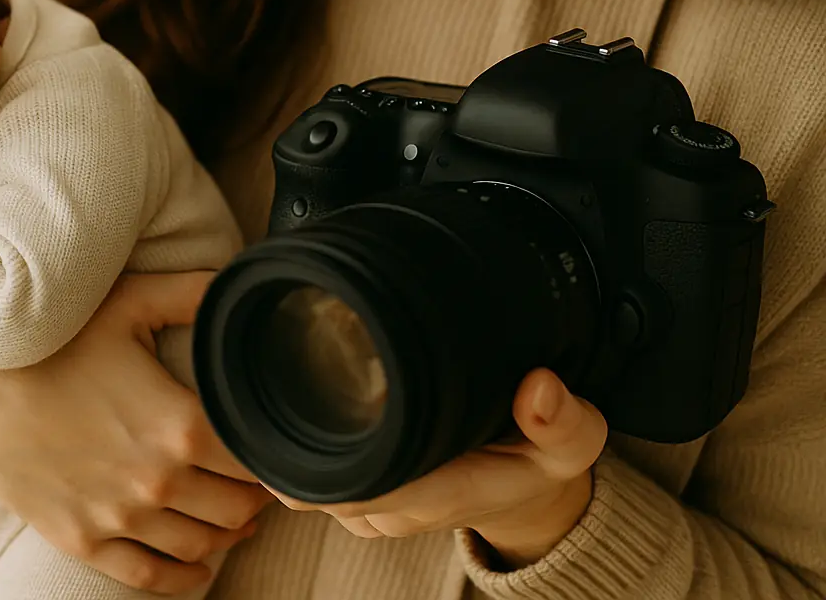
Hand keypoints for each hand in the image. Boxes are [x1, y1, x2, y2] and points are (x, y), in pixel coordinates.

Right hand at [0, 272, 273, 595]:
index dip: (275, 457)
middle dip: (255, 496)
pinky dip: (184, 577)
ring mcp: (118, 517)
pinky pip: (150, 577)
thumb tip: (239, 283)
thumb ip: (192, 293)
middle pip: (237, 509)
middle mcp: (157, 482)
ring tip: (234, 515)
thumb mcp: (126, 301)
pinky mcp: (82, 538)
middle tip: (257, 479)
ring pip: (202, 546)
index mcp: (179, 426)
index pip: (258, 462)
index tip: (275, 446)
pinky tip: (198, 563)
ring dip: (228, 534)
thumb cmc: (47, 338)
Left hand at [273, 368, 604, 568]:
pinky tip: (308, 402)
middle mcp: (395, 509)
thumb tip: (538, 387)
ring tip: (306, 378)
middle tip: (304, 366)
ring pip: (309, 481)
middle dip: (303, 431)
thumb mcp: (573, 444)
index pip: (359, 488)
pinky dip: (306, 444)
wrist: (530, 500)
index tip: (314, 397)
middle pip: (318, 481)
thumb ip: (562, 421)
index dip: (326, 452)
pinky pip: (314, 478)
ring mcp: (374, 509)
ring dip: (301, 438)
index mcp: (438, 495)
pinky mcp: (362, 499)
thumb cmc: (541, 466)